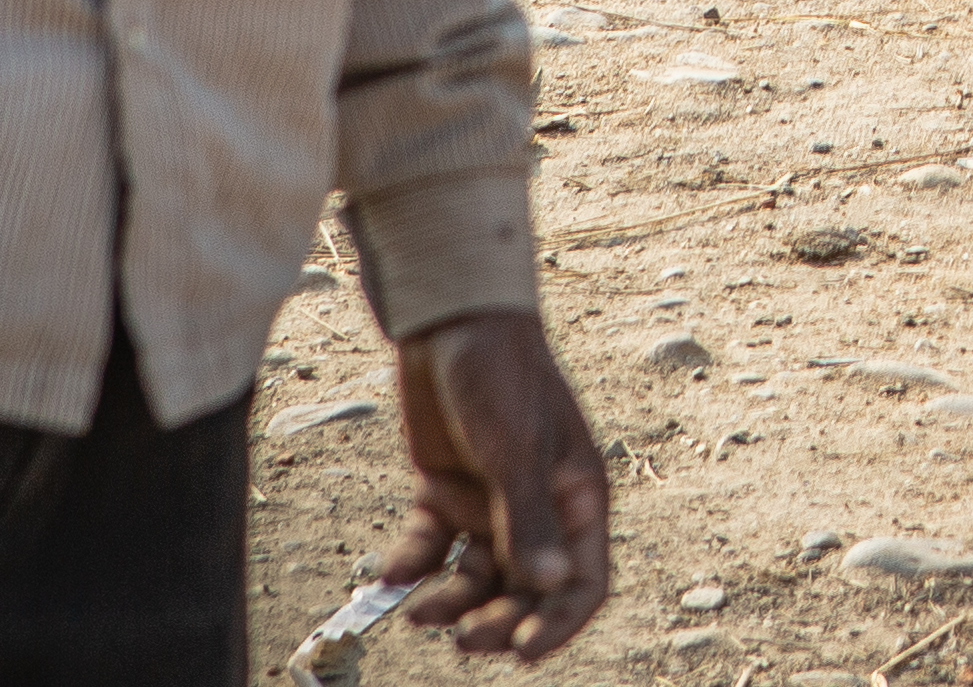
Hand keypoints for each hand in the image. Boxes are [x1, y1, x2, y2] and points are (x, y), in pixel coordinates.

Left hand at [382, 313, 613, 661]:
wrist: (448, 321)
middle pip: (524, 590)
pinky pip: (430, 547)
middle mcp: (535, 508)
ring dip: (452, 601)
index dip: (558, 622)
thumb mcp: (517, 450)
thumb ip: (528, 520)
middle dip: (498, 619)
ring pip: (475, 577)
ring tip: (420, 614)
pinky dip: (413, 565)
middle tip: (465, 639)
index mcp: (575, 498)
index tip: (523, 651)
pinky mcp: (443, 493)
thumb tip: (551, 585)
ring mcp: (488, 503)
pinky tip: (392, 576)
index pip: (581, 581)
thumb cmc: (502, 375)